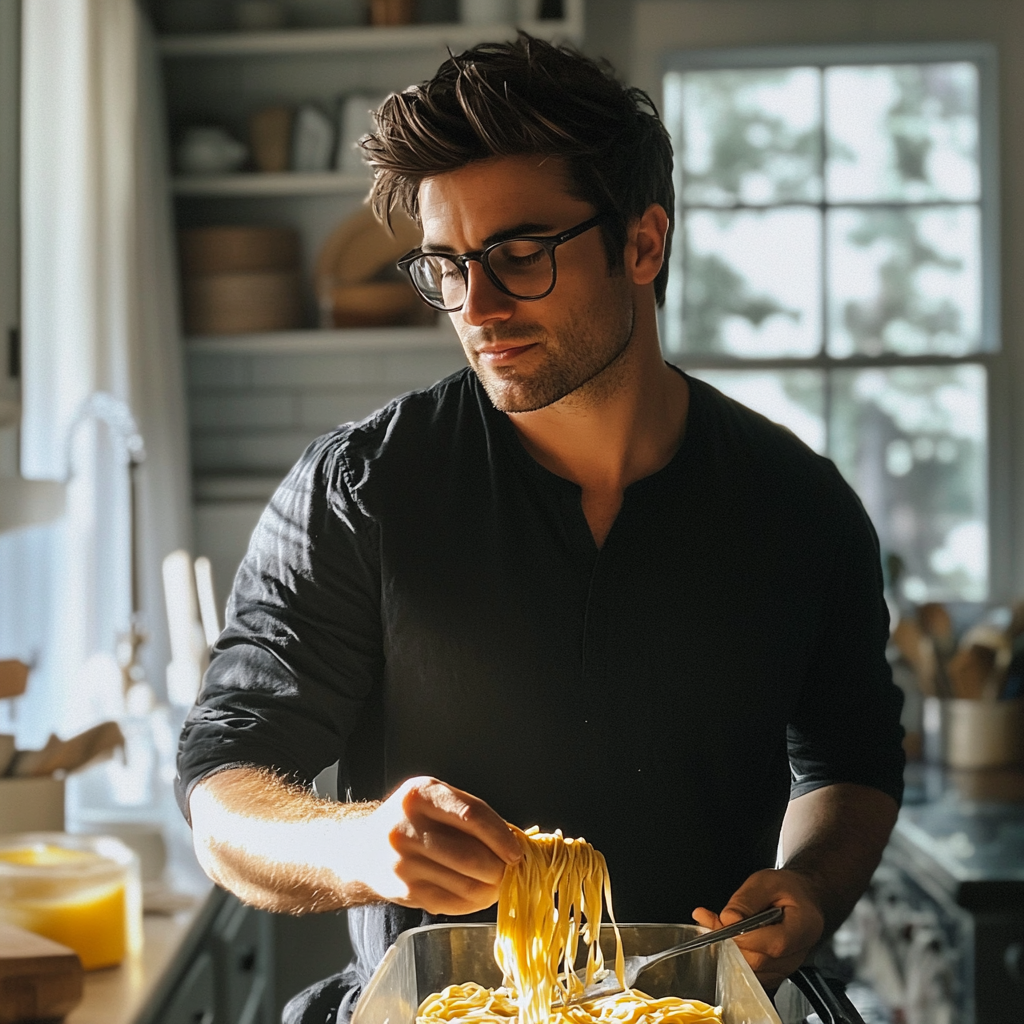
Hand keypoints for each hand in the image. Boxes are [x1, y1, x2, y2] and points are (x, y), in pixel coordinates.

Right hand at [351, 776, 521, 915]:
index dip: (500, 835)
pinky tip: (480, 894)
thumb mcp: (434, 798)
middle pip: (469, 854)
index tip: (517, 850)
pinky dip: (474, 902)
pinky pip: (452, 903)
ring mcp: (403, 864)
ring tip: (499, 883)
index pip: (471, 815)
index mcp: (420, 795)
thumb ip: (470, 813)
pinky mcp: (405, 892)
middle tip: (511, 870)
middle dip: (499, 867)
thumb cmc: (411, 819)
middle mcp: (407, 829)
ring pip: (464, 883)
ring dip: (491, 888)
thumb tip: (513, 841)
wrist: (364, 847)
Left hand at [692, 868, 824, 990]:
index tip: (723, 921)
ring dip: (725, 950)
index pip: (775, 944)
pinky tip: (722, 938)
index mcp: (803, 926)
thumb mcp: (766, 881)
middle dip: (728, 942)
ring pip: (751, 971)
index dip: (745, 936)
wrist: (802, 898)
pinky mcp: (775, 972)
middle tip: (708, 920)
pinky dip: (732, 958)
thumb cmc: (787, 888)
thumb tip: (728, 919)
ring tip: (711, 925)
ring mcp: (787, 966)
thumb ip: (747, 900)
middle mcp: (798, 952)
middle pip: (759, 961)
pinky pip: (750, 974)